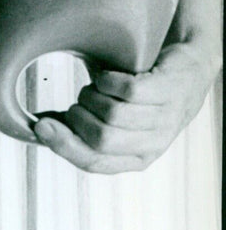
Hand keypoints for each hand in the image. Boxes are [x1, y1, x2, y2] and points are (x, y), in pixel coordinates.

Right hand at [32, 40, 220, 174]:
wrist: (188, 66)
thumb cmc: (147, 93)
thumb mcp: (119, 120)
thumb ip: (85, 128)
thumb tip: (42, 129)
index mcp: (138, 157)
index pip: (94, 163)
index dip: (63, 146)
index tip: (41, 126)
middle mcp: (154, 143)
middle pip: (101, 139)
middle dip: (78, 117)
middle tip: (78, 103)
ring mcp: (164, 117)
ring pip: (113, 115)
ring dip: (93, 96)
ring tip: (95, 89)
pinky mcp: (168, 91)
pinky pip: (128, 90)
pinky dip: (108, 80)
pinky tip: (107, 76)